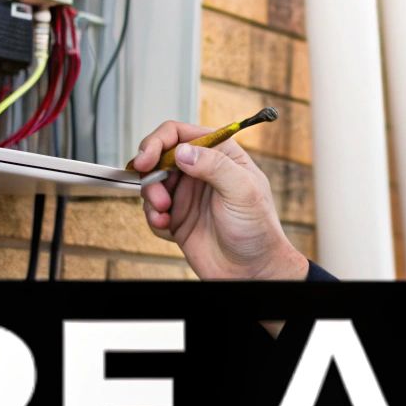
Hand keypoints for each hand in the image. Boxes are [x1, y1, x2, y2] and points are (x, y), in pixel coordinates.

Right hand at [131, 121, 308, 280]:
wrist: (251, 272)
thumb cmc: (258, 231)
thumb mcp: (243, 191)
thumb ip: (214, 165)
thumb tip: (183, 151)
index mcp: (221, 155)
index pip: (182, 134)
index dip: (159, 141)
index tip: (146, 158)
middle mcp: (201, 171)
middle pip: (160, 156)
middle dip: (150, 173)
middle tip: (156, 194)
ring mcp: (188, 195)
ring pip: (152, 183)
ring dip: (151, 197)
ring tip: (164, 213)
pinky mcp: (178, 218)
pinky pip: (153, 210)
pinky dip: (153, 217)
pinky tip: (166, 227)